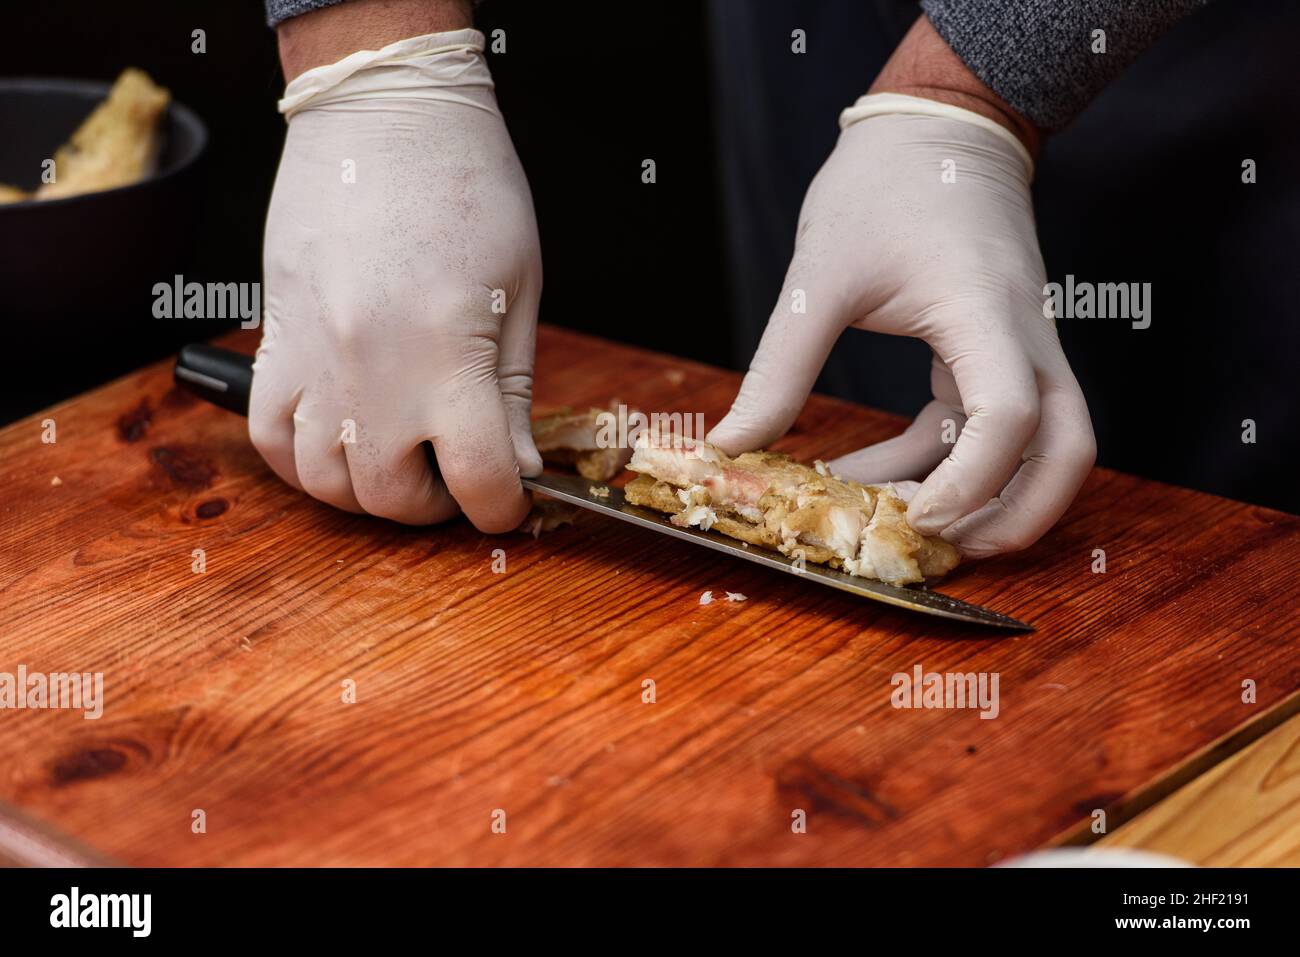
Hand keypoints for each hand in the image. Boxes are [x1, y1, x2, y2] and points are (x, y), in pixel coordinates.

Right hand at [250, 29, 541, 530]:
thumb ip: (513, 391)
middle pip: (391, 497)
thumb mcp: (519, 290)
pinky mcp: (276, 339)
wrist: (382, 113)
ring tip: (401, 460)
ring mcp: (314, 357)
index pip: (481, 479)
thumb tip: (518, 467)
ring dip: (367, 491)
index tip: (509, 499)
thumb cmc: (466, 185)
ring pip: (323, 481)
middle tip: (457, 474)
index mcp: (449, 353)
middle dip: (434, 504)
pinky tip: (340, 442)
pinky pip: (267, 437)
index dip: (504, 507)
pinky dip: (303, 461)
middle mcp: (373, 369)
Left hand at [708, 96, 1094, 556]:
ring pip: (1032, 444)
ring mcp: (1018, 344)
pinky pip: (981, 421)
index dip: (974, 483)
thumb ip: (780, 369)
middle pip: (1067, 450)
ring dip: (969, 493)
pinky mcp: (995, 347)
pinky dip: (936, 457)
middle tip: (940, 550)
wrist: (938, 125)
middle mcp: (1022, 336)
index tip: (916, 519)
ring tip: (881, 518)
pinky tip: (867, 471)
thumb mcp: (820, 278)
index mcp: (986, 312)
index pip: (1013, 415)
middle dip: (1017, 514)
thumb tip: (730, 447)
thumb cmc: (882, 185)